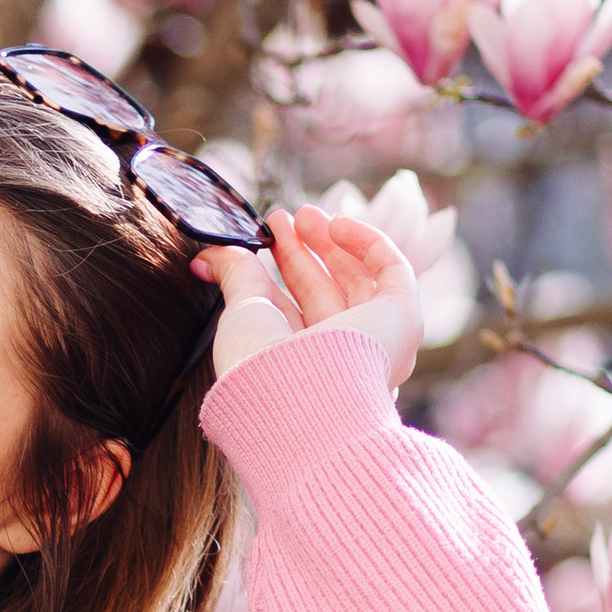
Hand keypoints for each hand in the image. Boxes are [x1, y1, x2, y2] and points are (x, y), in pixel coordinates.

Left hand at [194, 203, 421, 389]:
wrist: (297, 396)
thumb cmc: (261, 371)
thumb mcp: (243, 315)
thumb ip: (235, 279)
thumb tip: (208, 256)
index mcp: (300, 368)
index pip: (292, 310)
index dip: (278, 270)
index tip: (261, 236)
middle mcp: (341, 360)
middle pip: (324, 293)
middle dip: (302, 252)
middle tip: (280, 218)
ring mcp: (375, 342)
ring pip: (355, 281)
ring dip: (329, 243)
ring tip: (302, 214)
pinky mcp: (403, 320)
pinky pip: (393, 271)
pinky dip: (368, 243)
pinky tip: (337, 224)